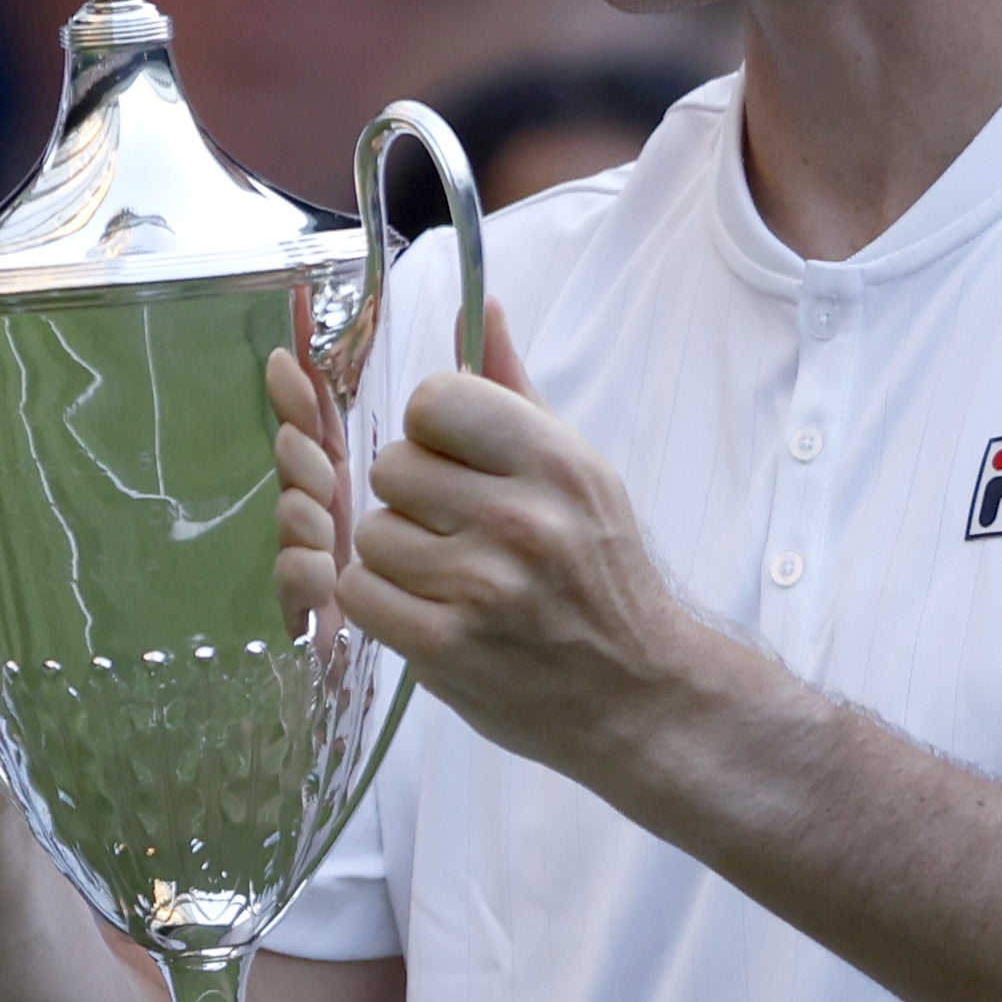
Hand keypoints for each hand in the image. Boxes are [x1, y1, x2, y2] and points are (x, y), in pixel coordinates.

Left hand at [297, 313, 720, 775]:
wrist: (641, 694)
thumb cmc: (603, 574)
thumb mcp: (578, 471)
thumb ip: (514, 391)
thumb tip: (479, 307)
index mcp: (554, 462)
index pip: (433, 400)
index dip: (432, 432)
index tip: (458, 465)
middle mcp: (520, 518)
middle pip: (390, 468)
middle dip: (411, 498)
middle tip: (454, 530)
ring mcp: (481, 587)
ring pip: (370, 533)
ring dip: (394, 556)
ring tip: (445, 577)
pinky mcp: (445, 648)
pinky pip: (359, 592)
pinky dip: (380, 604)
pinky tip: (424, 610)